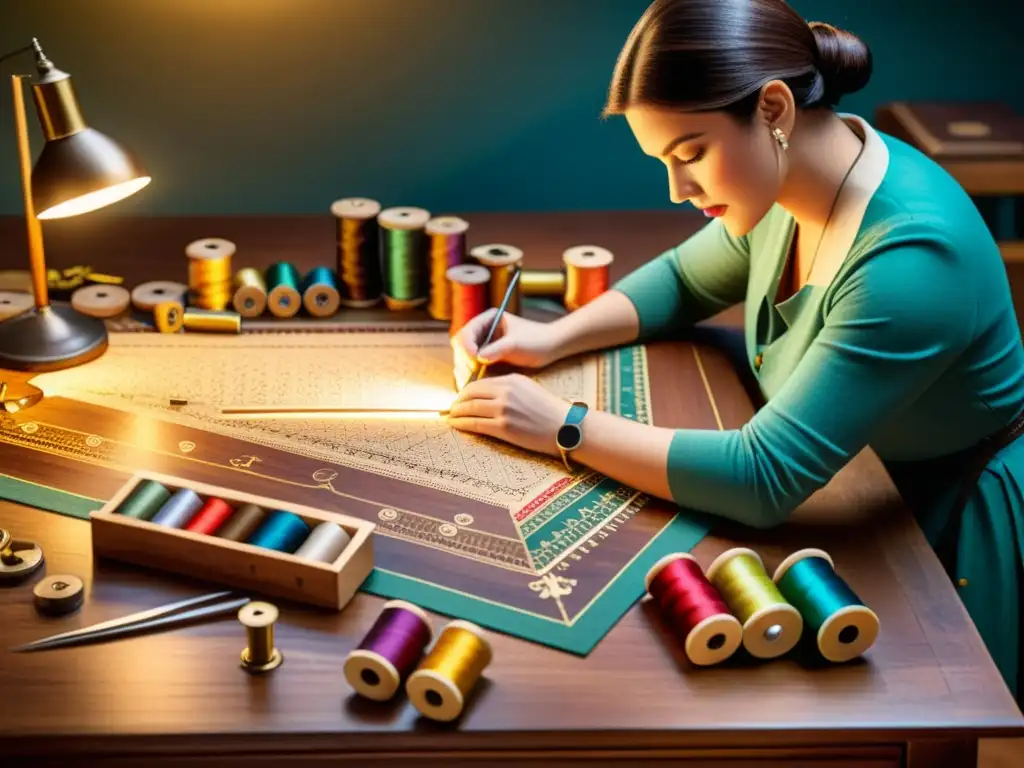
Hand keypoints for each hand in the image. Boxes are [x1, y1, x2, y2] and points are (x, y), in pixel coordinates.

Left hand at [446, 373, 571, 456]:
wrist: (566, 427)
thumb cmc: (550, 411)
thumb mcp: (529, 389)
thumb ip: (508, 388)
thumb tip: (486, 395)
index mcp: (512, 380)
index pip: (479, 383)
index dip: (465, 391)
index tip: (460, 397)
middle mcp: (506, 392)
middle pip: (470, 394)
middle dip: (457, 401)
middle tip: (451, 407)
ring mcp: (504, 409)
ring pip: (469, 409)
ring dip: (456, 413)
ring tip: (450, 417)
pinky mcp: (504, 427)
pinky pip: (475, 424)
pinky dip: (462, 424)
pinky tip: (456, 425)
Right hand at [451, 309, 561, 390]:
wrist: (551, 348)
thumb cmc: (537, 340)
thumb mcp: (517, 344)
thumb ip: (497, 349)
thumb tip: (478, 357)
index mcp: (487, 320)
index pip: (466, 333)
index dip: (467, 347)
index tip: (475, 360)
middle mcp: (481, 331)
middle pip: (460, 347)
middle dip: (464, 361)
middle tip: (472, 376)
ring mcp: (483, 345)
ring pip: (463, 359)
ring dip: (465, 370)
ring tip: (471, 383)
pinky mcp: (486, 358)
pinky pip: (472, 367)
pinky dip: (471, 375)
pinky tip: (475, 385)